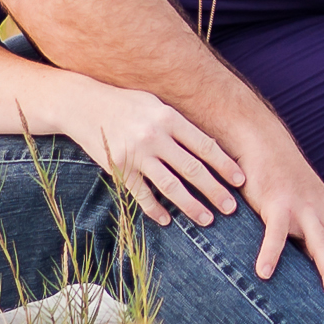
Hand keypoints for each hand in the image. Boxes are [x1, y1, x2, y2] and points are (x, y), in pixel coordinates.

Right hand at [66, 83, 244, 226]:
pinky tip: (166, 221)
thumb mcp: (155, 104)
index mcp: (169, 118)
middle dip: (215, 191)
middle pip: (192, 169)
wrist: (83, 105)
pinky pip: (141, 194)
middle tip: (231, 208)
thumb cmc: (125, 103)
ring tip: (206, 220)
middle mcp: (155, 136)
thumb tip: (208, 146)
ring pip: (170, 186)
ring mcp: (136, 154)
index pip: (205, 146)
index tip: (240, 180)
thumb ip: (179, 123)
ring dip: (190, 206)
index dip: (225, 165)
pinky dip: (154, 209)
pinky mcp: (119, 168)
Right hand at [235, 132, 323, 308]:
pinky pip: (275, 232)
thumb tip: (314, 267)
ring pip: (320, 243)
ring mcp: (302, 207)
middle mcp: (322, 212)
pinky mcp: (277, 202)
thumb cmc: (282, 180)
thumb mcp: (304, 207)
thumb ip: (310, 234)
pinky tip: (264, 274)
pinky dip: (271, 253)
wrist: (264, 142)